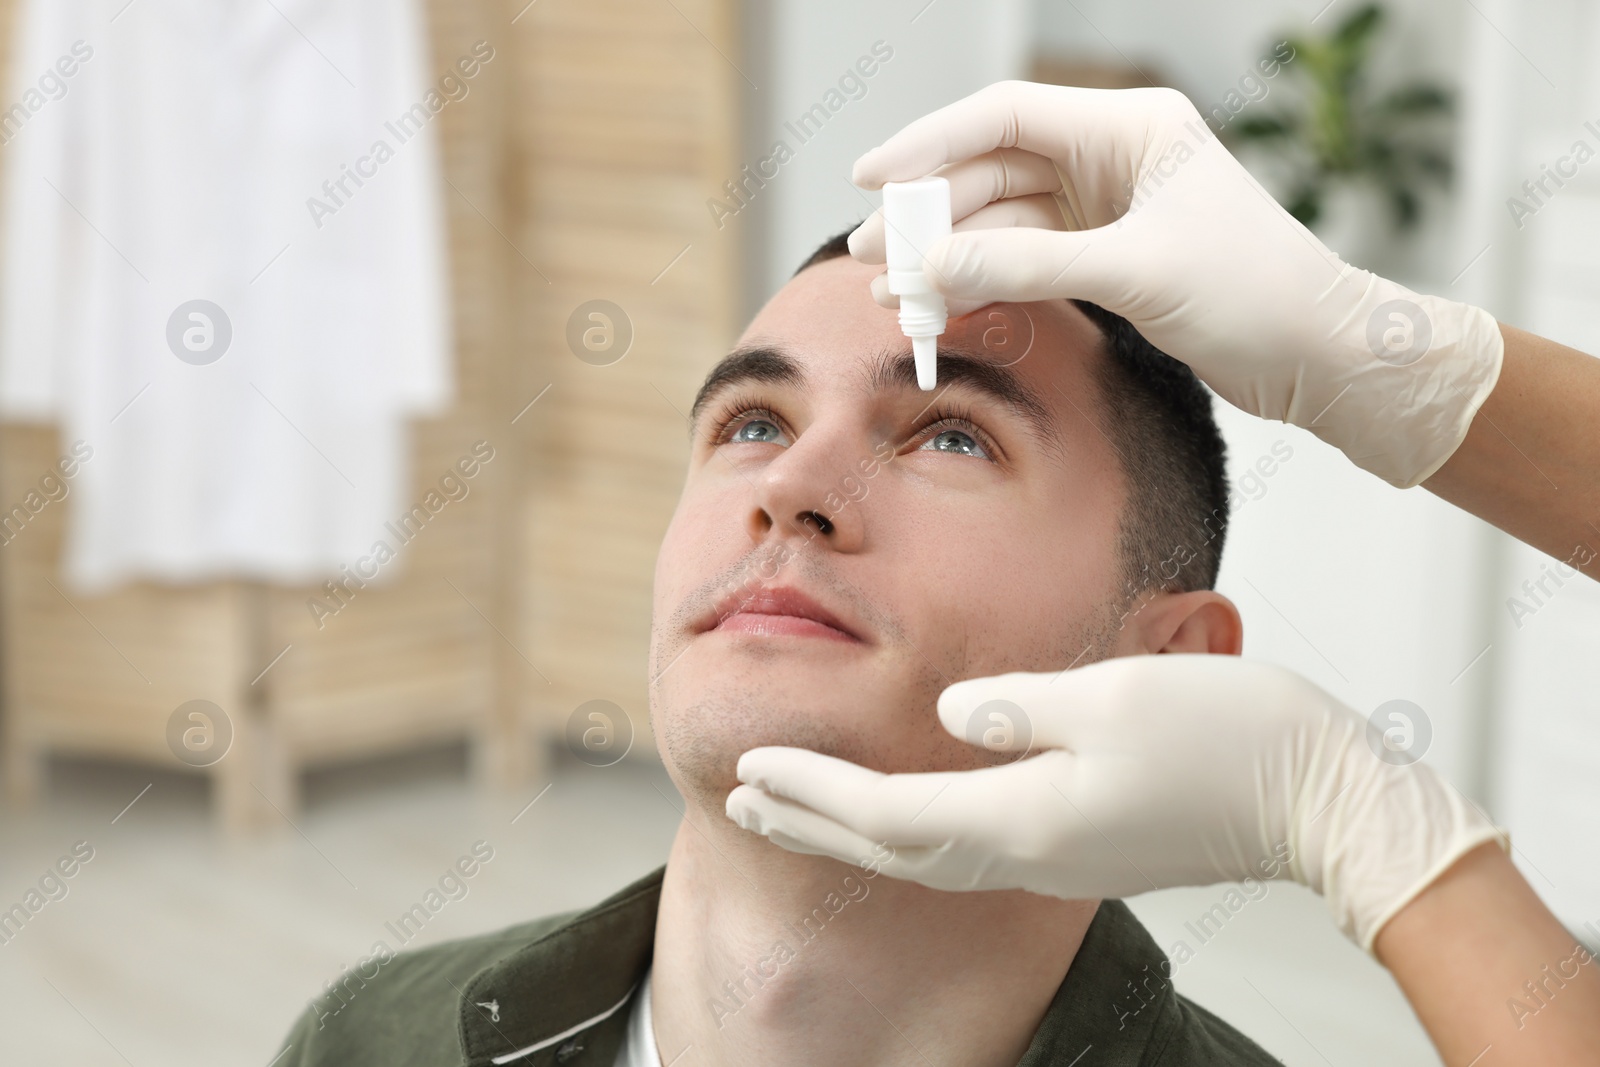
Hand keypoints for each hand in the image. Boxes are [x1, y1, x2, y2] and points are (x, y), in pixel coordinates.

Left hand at [725, 655, 1503, 951]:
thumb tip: (947, 711)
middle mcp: (1032, 850)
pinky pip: (970, 853)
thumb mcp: (1114, 696)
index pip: (887, 815)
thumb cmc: (1232, 737)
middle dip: (812, 826)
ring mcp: (1061, 857)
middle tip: (740, 805)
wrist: (1325, 800)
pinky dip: (912, 839)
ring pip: (927, 858)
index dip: (814, 793)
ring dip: (853, 836)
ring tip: (797, 817)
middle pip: (893, 850)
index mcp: (1027, 815)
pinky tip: (902, 825)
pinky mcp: (1087, 849)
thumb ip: (1020, 707)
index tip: (752, 769)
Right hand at [846, 81, 1502, 488]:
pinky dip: (981, 282)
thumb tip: (932, 266)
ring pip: (1001, 222)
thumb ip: (1028, 264)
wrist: (1319, 354)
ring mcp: (1107, 210)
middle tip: (865, 254)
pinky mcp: (1107, 259)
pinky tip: (939, 304)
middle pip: (992, 171)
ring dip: (946, 256)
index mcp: (1130, 128)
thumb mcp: (1134, 272)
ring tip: (889, 294)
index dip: (929, 143)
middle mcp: (1112, 158)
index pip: (1005, 118)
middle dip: (927, 214)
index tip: (870, 179)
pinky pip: (1023, 261)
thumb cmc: (1254, 292)